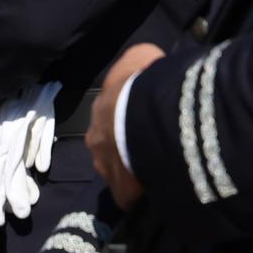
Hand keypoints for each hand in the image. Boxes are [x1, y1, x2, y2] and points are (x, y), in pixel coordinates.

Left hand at [87, 43, 163, 210]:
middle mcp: (94, 135)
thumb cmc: (144, 82)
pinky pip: (128, 195)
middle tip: (148, 147)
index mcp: (100, 106)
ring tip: (153, 168)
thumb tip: (148, 65)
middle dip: (124, 146)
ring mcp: (104, 164)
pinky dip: (140, 194)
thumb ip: (141, 62)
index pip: (111, 114)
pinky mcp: (118, 189)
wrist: (146, 114)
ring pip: (115, 169)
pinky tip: (157, 189)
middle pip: (108, 144)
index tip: (142, 121)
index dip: (126, 118)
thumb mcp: (141, 57)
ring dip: (130, 169)